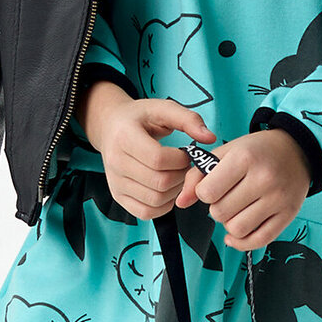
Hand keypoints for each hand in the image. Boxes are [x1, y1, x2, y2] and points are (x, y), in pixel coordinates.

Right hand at [81, 83, 217, 220]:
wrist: (110, 128)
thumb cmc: (140, 118)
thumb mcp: (162, 108)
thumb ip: (188, 119)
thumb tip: (211, 138)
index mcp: (124, 137)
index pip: (158, 159)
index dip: (180, 160)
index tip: (186, 153)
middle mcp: (115, 162)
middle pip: (159, 182)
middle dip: (181, 176)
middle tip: (184, 166)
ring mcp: (115, 182)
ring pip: (155, 200)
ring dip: (175, 191)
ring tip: (176, 175)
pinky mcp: (118, 197)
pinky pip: (146, 212)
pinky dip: (163, 206)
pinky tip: (167, 189)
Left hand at [176, 128, 311, 251]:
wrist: (297, 150)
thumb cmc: (257, 151)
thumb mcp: (226, 152)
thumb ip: (198, 175)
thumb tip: (181, 202)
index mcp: (244, 158)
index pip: (207, 193)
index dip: (203, 193)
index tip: (212, 187)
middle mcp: (264, 179)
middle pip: (220, 213)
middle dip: (217, 207)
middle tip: (226, 197)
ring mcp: (278, 199)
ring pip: (237, 229)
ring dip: (229, 224)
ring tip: (236, 210)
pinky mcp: (288, 215)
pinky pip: (258, 241)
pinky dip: (242, 241)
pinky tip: (237, 233)